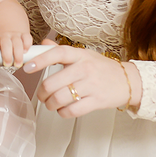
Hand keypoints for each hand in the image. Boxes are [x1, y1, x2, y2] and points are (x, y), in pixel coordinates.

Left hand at [0, 30, 33, 67]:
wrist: (10, 31)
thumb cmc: (2, 45)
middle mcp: (5, 36)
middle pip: (6, 44)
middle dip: (7, 55)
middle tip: (8, 64)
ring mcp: (15, 35)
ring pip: (17, 42)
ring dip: (18, 54)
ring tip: (18, 63)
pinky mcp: (24, 34)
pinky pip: (27, 37)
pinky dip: (27, 44)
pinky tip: (25, 51)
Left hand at [23, 39, 138, 117]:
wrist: (128, 81)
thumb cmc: (103, 68)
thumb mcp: (84, 55)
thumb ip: (62, 51)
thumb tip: (43, 44)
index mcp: (80, 55)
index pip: (57, 54)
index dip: (40, 60)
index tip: (27, 67)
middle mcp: (85, 69)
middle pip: (53, 83)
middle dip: (42, 92)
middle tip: (42, 95)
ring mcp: (91, 85)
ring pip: (60, 98)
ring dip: (50, 104)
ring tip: (51, 103)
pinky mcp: (97, 101)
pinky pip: (72, 110)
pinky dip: (62, 112)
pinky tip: (63, 110)